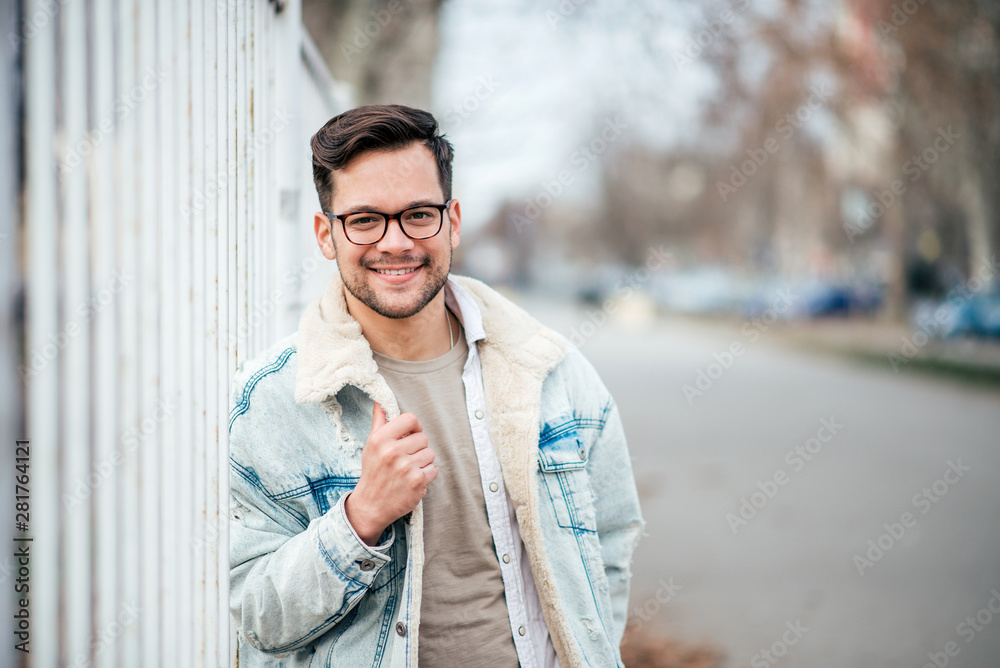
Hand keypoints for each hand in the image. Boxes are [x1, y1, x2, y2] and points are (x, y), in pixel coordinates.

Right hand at [345, 401, 436, 544]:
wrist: (371, 505)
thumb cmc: (373, 472)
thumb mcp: (371, 445)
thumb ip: (379, 422)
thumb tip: (380, 401)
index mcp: (380, 439)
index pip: (410, 419)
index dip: (414, 426)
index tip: (411, 434)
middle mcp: (392, 452)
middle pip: (423, 437)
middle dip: (418, 447)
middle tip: (406, 458)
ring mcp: (406, 467)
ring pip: (430, 453)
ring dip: (423, 461)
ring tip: (409, 469)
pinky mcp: (418, 481)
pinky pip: (434, 469)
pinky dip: (427, 474)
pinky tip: (414, 479)